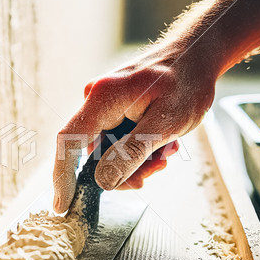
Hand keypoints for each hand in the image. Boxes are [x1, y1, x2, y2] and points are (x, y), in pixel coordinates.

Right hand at [53, 44, 216, 213]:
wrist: (197, 54)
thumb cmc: (186, 81)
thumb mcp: (165, 123)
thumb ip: (132, 152)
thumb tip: (102, 181)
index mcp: (102, 98)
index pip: (69, 142)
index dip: (62, 177)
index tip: (62, 205)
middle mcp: (96, 98)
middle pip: (92, 150)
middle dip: (120, 169)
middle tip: (152, 172)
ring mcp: (105, 102)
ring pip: (108, 148)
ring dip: (135, 159)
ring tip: (165, 152)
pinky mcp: (115, 106)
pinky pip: (117, 137)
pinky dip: (137, 147)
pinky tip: (162, 144)